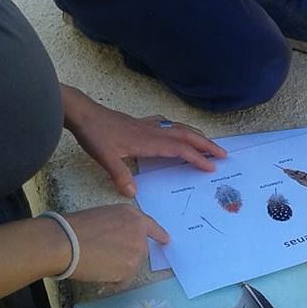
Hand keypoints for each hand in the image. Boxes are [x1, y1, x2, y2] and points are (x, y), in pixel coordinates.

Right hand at [62, 205, 168, 284]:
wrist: (67, 241)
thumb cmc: (75, 228)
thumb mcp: (103, 217)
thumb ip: (117, 226)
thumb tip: (117, 239)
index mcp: (131, 215)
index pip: (150, 226)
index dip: (158, 234)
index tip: (166, 240)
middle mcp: (139, 232)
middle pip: (139, 250)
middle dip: (126, 256)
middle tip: (104, 256)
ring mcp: (137, 250)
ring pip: (131, 266)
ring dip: (118, 268)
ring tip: (97, 261)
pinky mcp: (131, 268)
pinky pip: (123, 279)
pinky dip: (112, 280)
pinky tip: (99, 271)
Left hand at [64, 90, 225, 196]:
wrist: (83, 113)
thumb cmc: (94, 134)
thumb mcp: (104, 157)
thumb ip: (119, 175)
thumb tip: (133, 194)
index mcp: (148, 142)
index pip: (179, 150)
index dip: (196, 158)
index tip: (212, 166)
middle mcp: (152, 132)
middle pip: (186, 136)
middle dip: (206, 145)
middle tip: (223, 153)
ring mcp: (147, 126)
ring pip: (178, 128)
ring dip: (195, 136)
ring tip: (208, 142)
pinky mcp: (139, 123)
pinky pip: (165, 124)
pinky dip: (177, 127)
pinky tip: (175, 128)